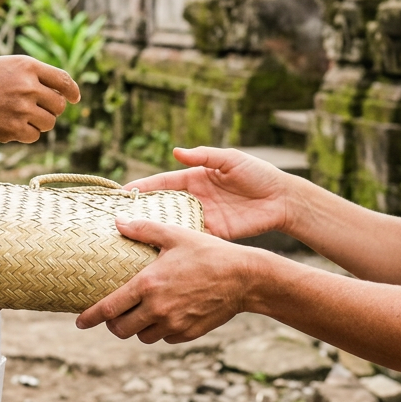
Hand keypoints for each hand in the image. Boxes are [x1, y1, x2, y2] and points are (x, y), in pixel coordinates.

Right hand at [0, 56, 79, 142]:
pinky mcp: (14, 128)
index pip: (62, 80)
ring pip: (49, 123)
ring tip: (19, 118)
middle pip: (58, 105)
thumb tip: (61, 93)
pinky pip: (34, 136)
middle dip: (52, 110)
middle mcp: (28, 86)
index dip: (72, 91)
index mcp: (27, 66)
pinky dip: (26, 134)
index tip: (74, 99)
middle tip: (35, 110)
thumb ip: (31, 74)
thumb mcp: (4, 66)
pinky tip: (10, 126)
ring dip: (39, 123)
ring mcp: (21, 108)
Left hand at [76, 218, 257, 343]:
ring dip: (137, 328)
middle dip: (113, 324)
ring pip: (142, 336)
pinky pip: (164, 338)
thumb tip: (117, 221)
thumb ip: (143, 230)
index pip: (109, 308)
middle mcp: (158, 308)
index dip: (90, 317)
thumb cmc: (209, 252)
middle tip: (115, 314)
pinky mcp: (188, 333)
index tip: (79, 322)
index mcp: (148, 284)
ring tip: (141, 313)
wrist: (244, 278)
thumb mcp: (175, 235)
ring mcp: (174, 324)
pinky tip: (165, 315)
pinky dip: (159, 330)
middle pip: (121, 329)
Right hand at [126, 146, 296, 240]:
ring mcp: (204, 216)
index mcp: (196, 178)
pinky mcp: (215, 233)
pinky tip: (162, 250)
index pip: (163, 182)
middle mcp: (195, 198)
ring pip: (174, 223)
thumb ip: (204, 156)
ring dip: (157, 229)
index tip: (123, 193)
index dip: (144, 187)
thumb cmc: (258, 173)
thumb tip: (175, 152)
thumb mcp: (230, 159)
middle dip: (143, 211)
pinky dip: (179, 243)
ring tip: (133, 238)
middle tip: (118, 220)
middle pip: (163, 205)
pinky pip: (193, 237)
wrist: (282, 199)